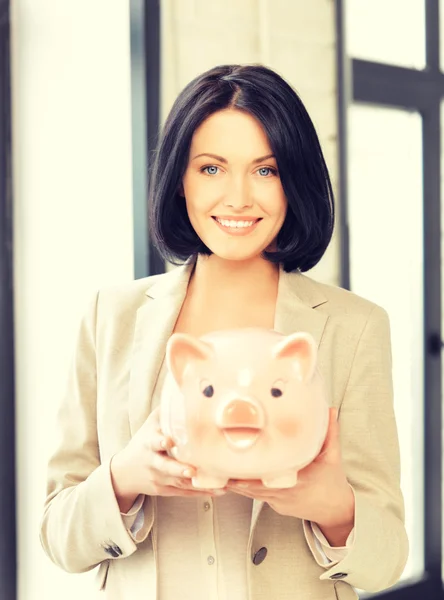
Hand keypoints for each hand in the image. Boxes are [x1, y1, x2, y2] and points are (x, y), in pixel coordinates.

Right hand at [111, 406, 225, 511]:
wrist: (125, 472)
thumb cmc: (142, 443)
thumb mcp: (150, 425)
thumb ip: (165, 412)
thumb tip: (183, 389)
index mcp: (148, 444)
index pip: (153, 443)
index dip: (160, 442)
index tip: (168, 441)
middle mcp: (153, 463)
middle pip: (165, 467)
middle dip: (178, 469)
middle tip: (192, 470)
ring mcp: (159, 479)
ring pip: (179, 483)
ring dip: (198, 485)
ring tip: (219, 485)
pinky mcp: (166, 490)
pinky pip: (184, 493)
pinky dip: (201, 493)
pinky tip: (218, 492)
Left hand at [226, 408, 354, 528]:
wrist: (334, 509)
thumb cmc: (331, 481)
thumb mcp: (333, 456)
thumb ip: (330, 432)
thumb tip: (329, 409)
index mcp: (299, 480)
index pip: (271, 478)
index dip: (252, 472)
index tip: (237, 462)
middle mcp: (284, 492)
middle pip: (252, 485)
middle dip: (234, 475)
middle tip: (215, 463)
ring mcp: (276, 500)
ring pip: (249, 492)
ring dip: (232, 481)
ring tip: (213, 469)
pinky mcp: (272, 503)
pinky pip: (252, 495)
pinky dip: (239, 487)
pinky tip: (225, 478)